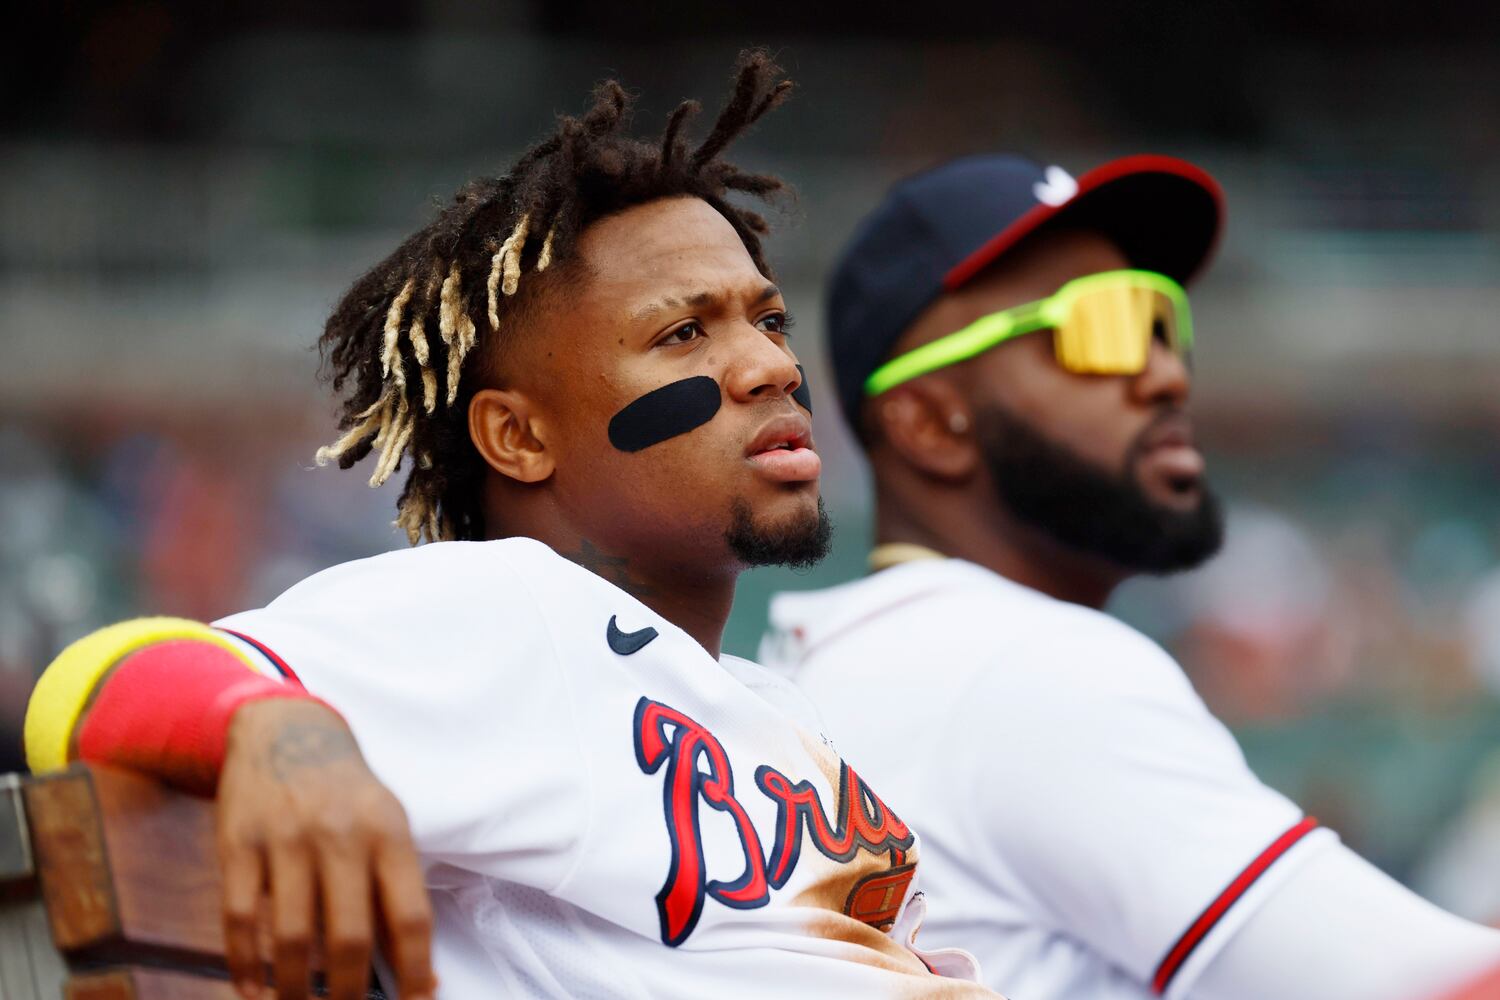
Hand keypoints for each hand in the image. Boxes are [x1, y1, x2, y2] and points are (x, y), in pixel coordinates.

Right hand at [215, 699, 435, 999]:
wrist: (286, 730)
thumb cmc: (348, 792)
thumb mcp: (387, 823)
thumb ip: (398, 889)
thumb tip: (419, 973)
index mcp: (389, 831)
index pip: (410, 915)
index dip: (415, 970)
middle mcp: (341, 834)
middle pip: (350, 936)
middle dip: (348, 992)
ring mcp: (286, 838)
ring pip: (293, 937)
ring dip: (293, 988)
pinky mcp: (238, 844)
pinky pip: (239, 919)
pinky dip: (244, 965)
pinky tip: (251, 987)